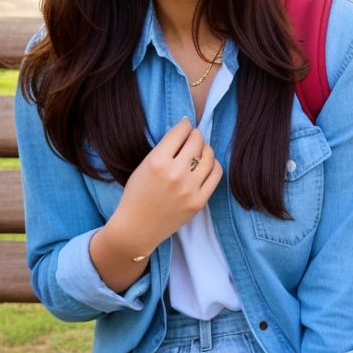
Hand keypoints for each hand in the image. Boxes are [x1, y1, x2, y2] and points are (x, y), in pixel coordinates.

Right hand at [107, 117, 222, 255]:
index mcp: (157, 162)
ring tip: (200, 151)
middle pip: (196, 142)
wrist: (136, 229)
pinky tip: (206, 165)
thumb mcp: (143, 166)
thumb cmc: (136, 196)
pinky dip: (213, 165)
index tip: (186, 124)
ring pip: (209, 156)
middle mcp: (175, 174)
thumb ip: (163, 150)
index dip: (185, 125)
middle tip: (193, 136)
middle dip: (195, 135)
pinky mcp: (199, 201)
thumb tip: (185, 131)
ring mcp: (189, 189)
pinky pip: (216, 174)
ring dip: (205, 149)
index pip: (180, 132)